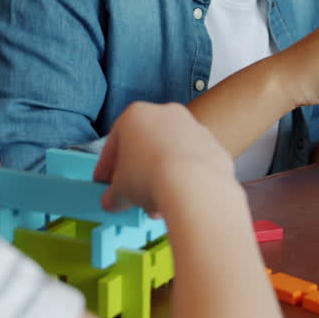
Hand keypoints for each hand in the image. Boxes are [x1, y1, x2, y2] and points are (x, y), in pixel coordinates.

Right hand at [93, 102, 234, 213]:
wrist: (195, 185)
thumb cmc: (150, 177)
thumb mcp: (119, 190)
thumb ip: (112, 194)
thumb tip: (113, 201)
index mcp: (135, 115)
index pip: (114, 143)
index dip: (107, 168)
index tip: (105, 184)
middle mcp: (165, 113)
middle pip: (144, 147)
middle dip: (137, 174)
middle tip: (132, 196)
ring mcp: (193, 127)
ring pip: (169, 155)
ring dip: (161, 178)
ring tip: (157, 205)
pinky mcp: (213, 144)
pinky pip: (192, 163)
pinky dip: (184, 178)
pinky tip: (178, 198)